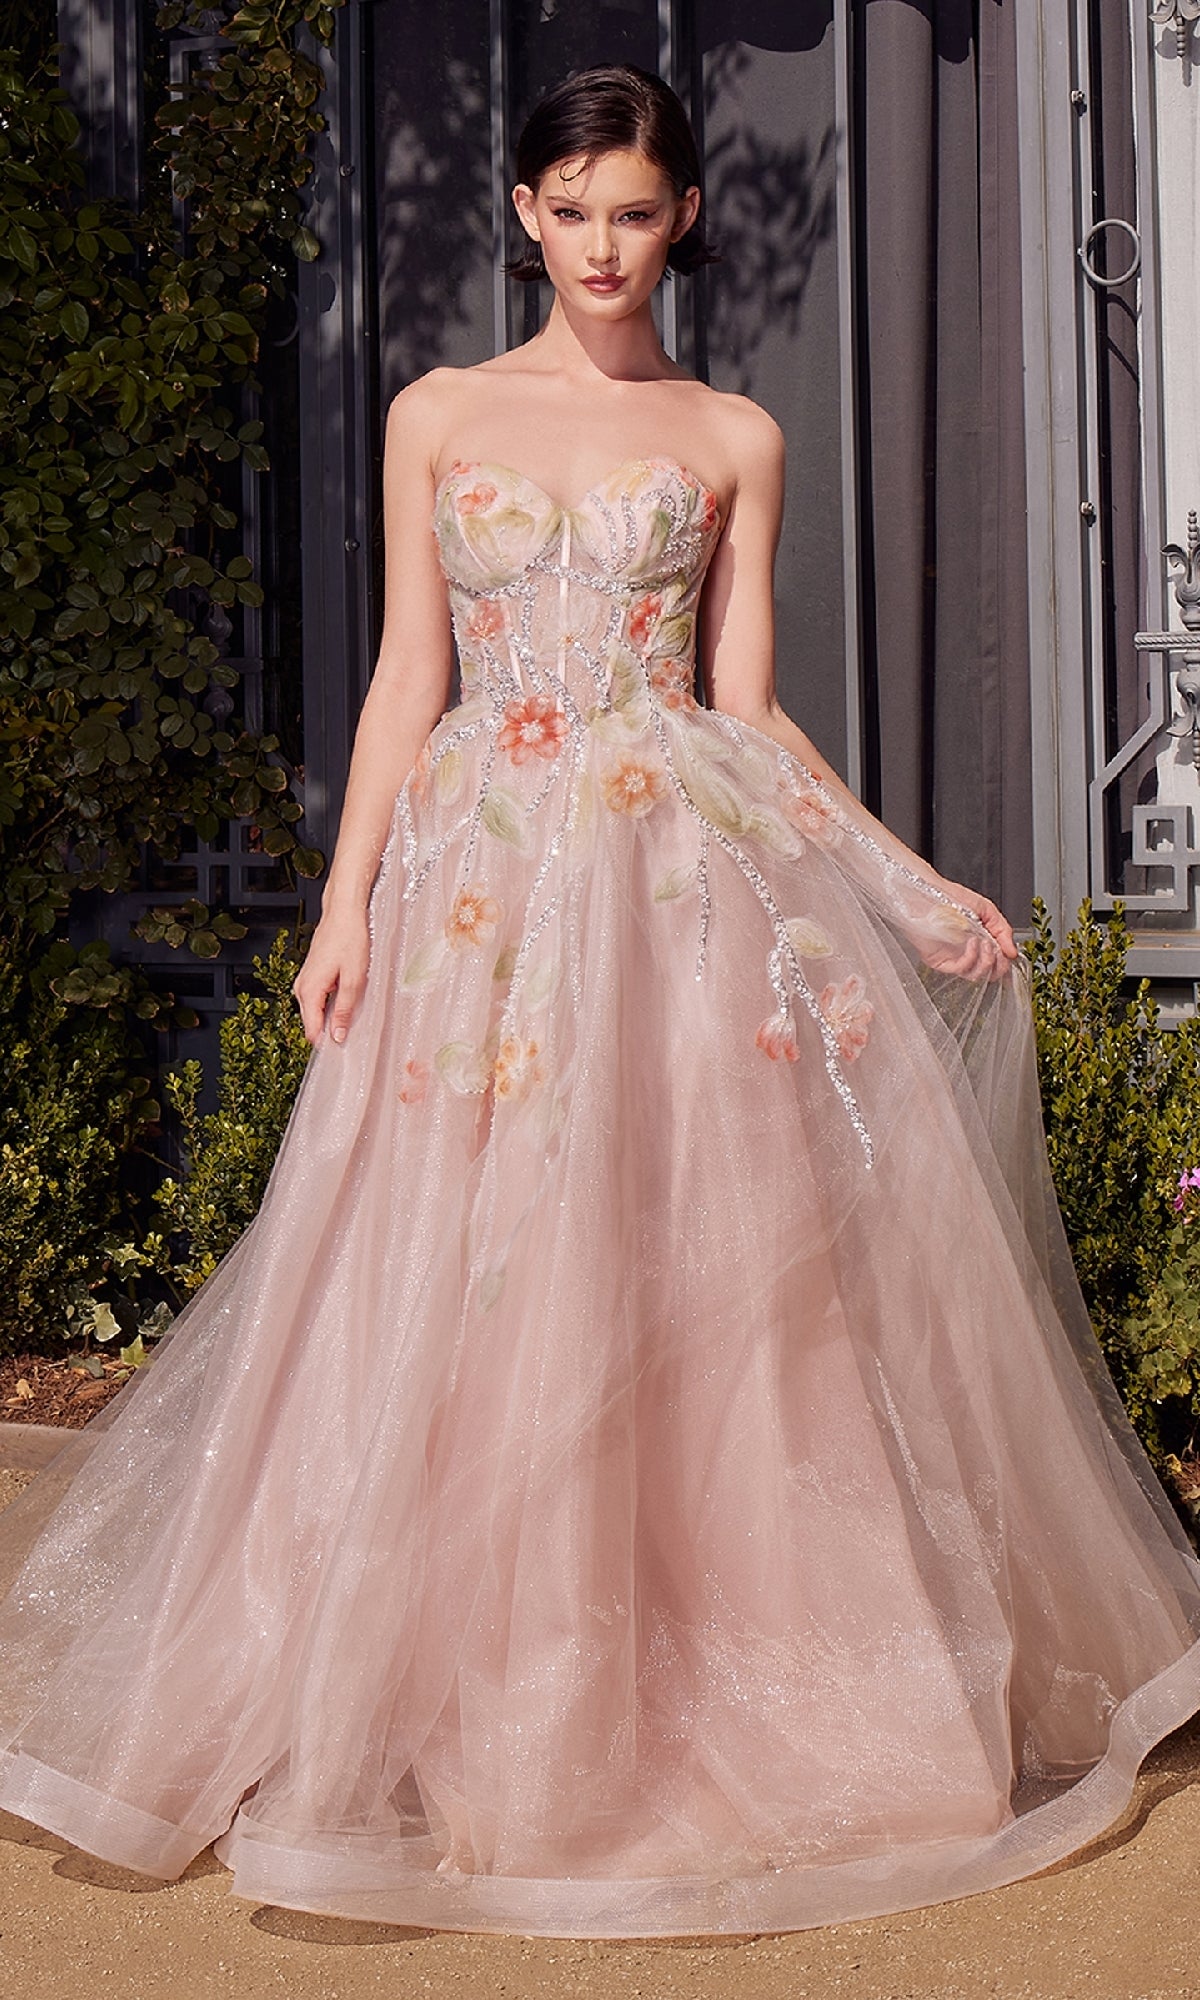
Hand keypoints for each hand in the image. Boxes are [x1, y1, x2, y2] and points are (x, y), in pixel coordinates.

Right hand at [292, 907, 370, 1045]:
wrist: (343, 913)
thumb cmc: (349, 939)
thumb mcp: (353, 979)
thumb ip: (344, 1010)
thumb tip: (337, 1036)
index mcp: (309, 991)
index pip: (311, 1031)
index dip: (326, 1044)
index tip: (342, 1053)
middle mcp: (301, 988)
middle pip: (312, 1023)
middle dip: (330, 1031)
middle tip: (353, 1034)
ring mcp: (305, 982)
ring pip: (316, 1012)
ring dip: (332, 1017)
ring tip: (353, 1014)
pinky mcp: (311, 976)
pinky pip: (318, 1000)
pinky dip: (331, 1005)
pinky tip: (347, 1000)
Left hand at [891, 878, 1017, 982]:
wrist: (928, 892)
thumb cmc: (952, 897)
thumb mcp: (987, 910)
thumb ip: (1003, 930)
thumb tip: (1013, 952)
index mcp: (979, 942)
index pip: (996, 964)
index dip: (1006, 962)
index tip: (1010, 953)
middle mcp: (967, 953)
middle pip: (989, 974)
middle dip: (999, 965)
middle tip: (999, 951)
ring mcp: (953, 959)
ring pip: (976, 976)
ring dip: (987, 961)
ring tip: (985, 943)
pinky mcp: (939, 961)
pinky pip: (960, 969)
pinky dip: (971, 958)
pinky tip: (972, 942)